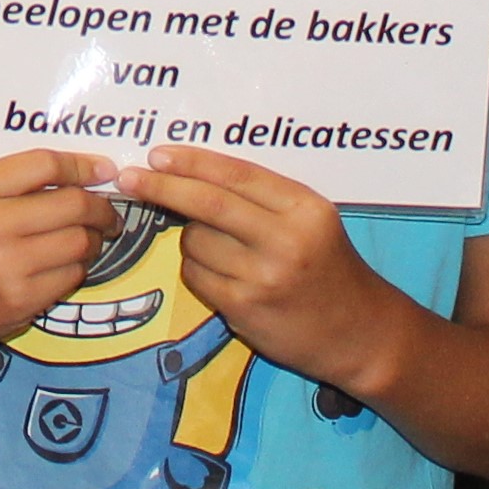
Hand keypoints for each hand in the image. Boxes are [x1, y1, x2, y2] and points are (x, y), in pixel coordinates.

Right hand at [0, 148, 119, 352]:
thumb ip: (16, 182)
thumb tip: (88, 173)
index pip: (44, 164)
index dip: (83, 165)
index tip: (104, 170)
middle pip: (72, 204)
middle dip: (100, 207)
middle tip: (107, 212)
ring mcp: (4, 267)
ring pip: (79, 242)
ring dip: (93, 240)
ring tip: (86, 239)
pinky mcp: (18, 301)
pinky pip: (71, 276)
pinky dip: (76, 268)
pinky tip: (63, 265)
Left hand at [119, 143, 412, 401]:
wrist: (360, 333)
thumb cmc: (329, 268)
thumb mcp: (311, 220)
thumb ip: (262, 197)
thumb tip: (191, 173)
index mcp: (305, 208)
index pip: (237, 175)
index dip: (192, 162)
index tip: (156, 155)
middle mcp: (287, 240)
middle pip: (208, 204)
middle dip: (162, 188)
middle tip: (129, 178)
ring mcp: (264, 277)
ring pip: (196, 242)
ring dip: (191, 239)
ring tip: (221, 249)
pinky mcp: (245, 308)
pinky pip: (197, 276)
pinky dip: (196, 269)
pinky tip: (222, 274)